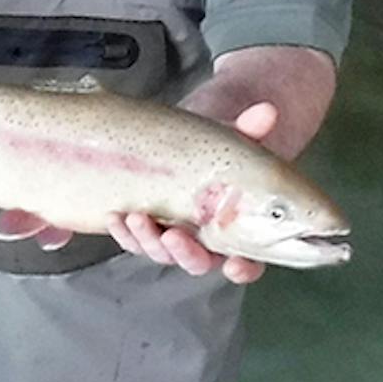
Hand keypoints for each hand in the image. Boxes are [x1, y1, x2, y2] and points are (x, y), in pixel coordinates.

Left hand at [100, 101, 277, 284]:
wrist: (194, 128)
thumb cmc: (225, 139)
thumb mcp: (239, 132)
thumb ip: (252, 128)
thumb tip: (266, 113)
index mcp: (237, 228)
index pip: (248, 262)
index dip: (244, 268)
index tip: (235, 265)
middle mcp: (206, 238)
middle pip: (198, 261)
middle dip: (185, 254)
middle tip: (172, 237)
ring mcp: (175, 232)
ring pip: (162, 252)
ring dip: (148, 242)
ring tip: (135, 219)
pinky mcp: (149, 221)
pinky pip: (135, 237)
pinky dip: (125, 232)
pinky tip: (115, 217)